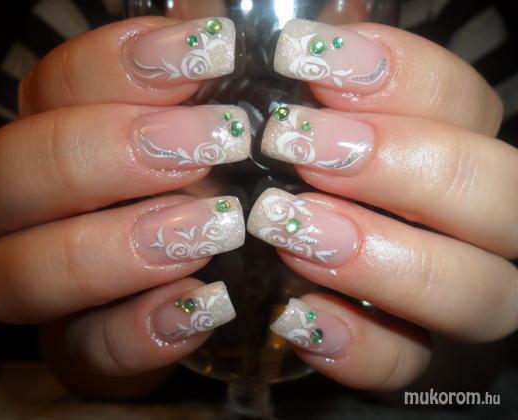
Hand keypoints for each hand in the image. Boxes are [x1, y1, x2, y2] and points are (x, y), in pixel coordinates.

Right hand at [0, 17, 248, 394]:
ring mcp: (55, 289)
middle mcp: (37, 212)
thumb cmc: (232, 183)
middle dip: (100, 155)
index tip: (207, 53)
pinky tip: (209, 303)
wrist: (239, 284)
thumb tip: (204, 13)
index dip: (114, 66)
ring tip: (216, 228)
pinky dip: (140, 331)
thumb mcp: (224, 122)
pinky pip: (85, 353)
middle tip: (210, 143)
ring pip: (14, 273)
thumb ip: (200, 74)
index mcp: (63, 138)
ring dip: (111, 249)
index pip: (50, 88)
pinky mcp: (89, 351)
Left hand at [249, 20, 516, 389]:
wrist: (239, 244)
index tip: (306, 61)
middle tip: (299, 148)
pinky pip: (408, 365)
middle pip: (499, 198)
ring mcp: (440, 293)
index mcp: (442, 145)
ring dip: (386, 259)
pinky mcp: (400, 351)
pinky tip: (296, 315)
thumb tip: (290, 24)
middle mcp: (464, 222)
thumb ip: (301, 70)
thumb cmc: (262, 159)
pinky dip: (360, 347)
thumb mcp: (273, 106)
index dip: (401, 75)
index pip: (464, 102)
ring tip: (289, 229)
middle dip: (404, 166)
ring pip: (480, 293)